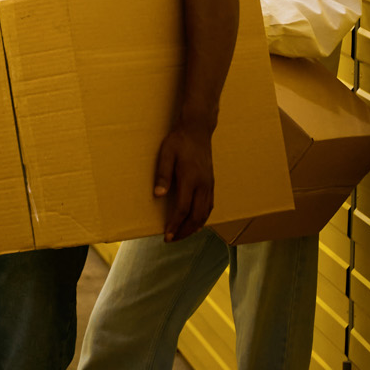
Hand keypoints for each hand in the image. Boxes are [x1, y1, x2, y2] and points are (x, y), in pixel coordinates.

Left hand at [153, 123, 215, 241]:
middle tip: (171, 239)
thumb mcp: (166, 154)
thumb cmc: (179, 141)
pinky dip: (202, 218)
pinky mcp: (211, 183)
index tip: (167, 236)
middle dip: (184, 231)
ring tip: (181, 235)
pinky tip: (195, 223)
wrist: (198, 129)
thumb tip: (157, 195)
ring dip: (194, 227)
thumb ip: (162, 175)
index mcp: (190, 179)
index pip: (183, 209)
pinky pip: (209, 206)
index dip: (175, 225)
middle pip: (196, 216)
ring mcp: (209, 184)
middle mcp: (203, 185)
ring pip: (205, 213)